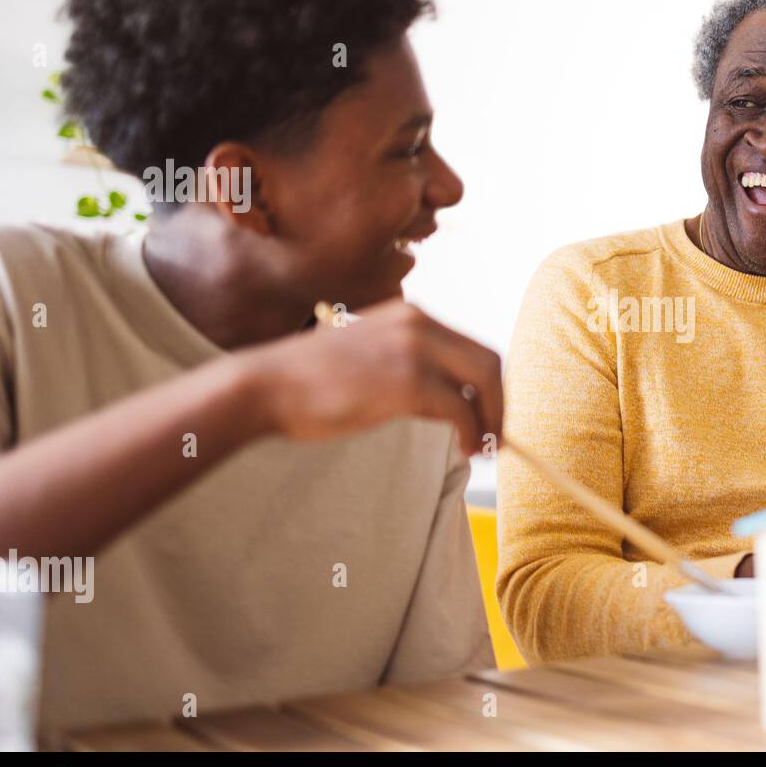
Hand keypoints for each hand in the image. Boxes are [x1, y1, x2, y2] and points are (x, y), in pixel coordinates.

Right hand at [245, 299, 502, 454]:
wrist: (267, 386)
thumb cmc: (311, 381)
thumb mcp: (370, 355)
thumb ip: (408, 364)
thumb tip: (449, 400)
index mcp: (410, 315)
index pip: (472, 347)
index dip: (490, 385)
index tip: (488, 415)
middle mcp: (418, 324)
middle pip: (488, 361)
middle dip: (499, 403)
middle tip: (495, 437)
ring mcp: (414, 350)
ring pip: (483, 382)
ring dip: (490, 420)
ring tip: (481, 449)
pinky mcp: (407, 382)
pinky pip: (461, 409)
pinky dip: (471, 433)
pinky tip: (463, 451)